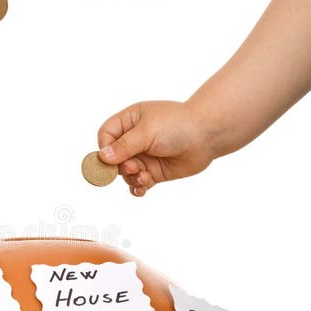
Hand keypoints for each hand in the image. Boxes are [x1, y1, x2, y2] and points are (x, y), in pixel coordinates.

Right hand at [98, 101, 214, 195]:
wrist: (207, 135)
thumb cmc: (177, 125)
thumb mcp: (146, 131)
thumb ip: (124, 146)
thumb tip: (102, 157)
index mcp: (130, 121)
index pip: (106, 135)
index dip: (104, 148)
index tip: (109, 158)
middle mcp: (135, 139)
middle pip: (113, 158)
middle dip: (120, 166)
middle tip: (133, 168)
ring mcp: (144, 156)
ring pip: (125, 173)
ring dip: (131, 178)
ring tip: (144, 176)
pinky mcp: (154, 171)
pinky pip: (138, 183)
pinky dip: (137, 188)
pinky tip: (142, 189)